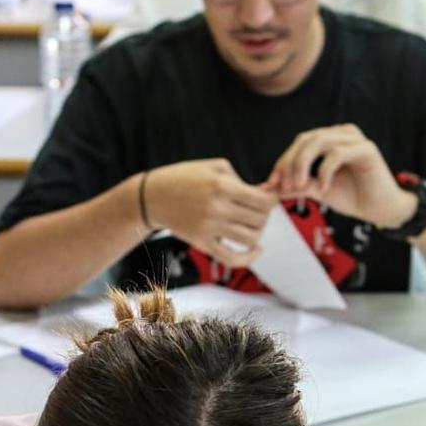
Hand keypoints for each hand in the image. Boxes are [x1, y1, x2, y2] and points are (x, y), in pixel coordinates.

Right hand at [143, 158, 276, 263]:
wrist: (153, 196)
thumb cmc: (186, 178)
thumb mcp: (215, 167)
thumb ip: (243, 180)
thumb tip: (267, 194)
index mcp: (222, 185)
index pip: (262, 201)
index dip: (272, 201)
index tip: (269, 200)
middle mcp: (217, 207)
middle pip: (259, 219)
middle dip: (264, 216)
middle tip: (257, 212)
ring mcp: (209, 227)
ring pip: (250, 238)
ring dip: (257, 233)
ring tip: (251, 226)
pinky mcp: (202, 242)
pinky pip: (232, 258)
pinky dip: (248, 258)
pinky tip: (256, 250)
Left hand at [266, 124, 414, 227]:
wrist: (382, 210)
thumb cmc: (353, 197)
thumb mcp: (319, 191)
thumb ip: (298, 186)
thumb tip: (268, 188)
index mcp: (330, 139)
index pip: (299, 144)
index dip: (282, 162)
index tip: (271, 183)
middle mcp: (341, 134)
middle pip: (305, 139)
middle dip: (290, 163)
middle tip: (284, 186)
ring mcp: (354, 139)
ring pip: (318, 141)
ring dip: (302, 164)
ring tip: (299, 186)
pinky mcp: (366, 149)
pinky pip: (337, 153)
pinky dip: (325, 171)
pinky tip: (324, 189)